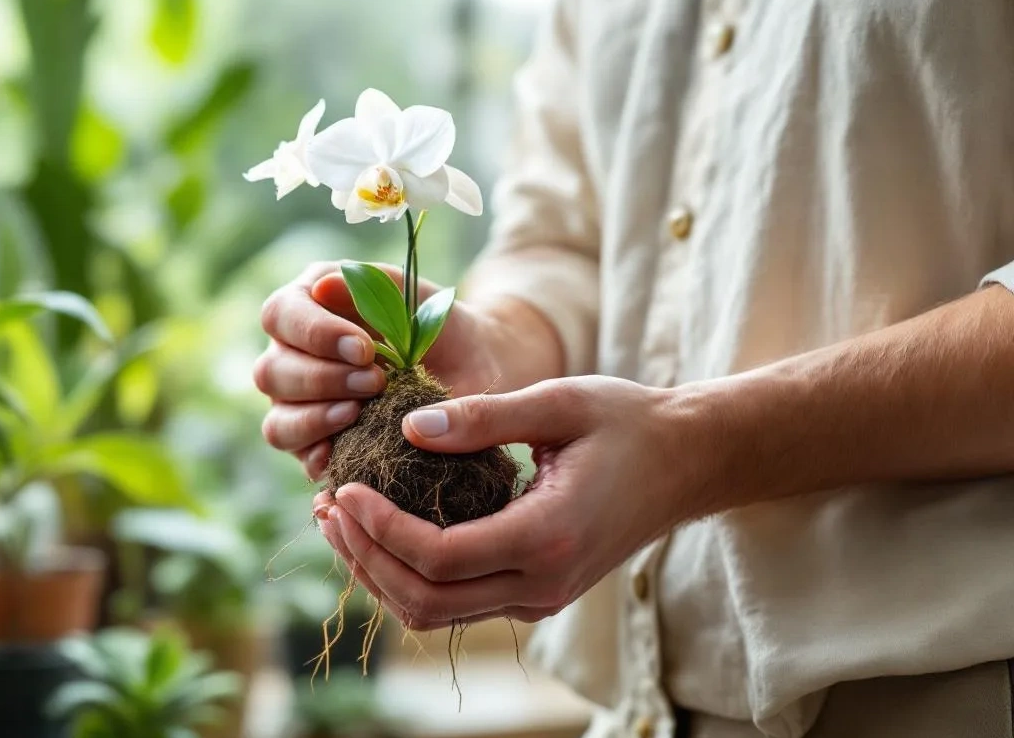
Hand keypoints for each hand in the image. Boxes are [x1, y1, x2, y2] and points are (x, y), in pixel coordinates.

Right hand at [255, 261, 507, 479]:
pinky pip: (300, 458)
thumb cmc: (439, 327)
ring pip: (277, 423)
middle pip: (271, 372)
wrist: (473, 372)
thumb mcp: (417, 299)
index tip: (364, 349)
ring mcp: (297, 405)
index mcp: (307, 307)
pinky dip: (320, 457)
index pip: (280, 316)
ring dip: (317, 420)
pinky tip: (347, 451)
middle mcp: (291, 356)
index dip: (314, 335)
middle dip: (323, 379)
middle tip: (376, 382)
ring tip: (361, 413)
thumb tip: (322, 287)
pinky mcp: (315, 447)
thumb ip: (374, 286)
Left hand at [313, 376, 697, 629]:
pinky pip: (454, 602)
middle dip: (364, 555)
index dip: (379, 529)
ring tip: (339, 519)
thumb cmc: (627, 422)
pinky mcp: (534, 593)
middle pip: (425, 599)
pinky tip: (381, 530)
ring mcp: (539, 596)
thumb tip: (408, 426)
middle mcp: (543, 583)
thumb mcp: (559, 402)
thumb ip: (485, 415)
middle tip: (325, 504)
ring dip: (379, 571)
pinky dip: (408, 573)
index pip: (439, 557)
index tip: (341, 487)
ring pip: (434, 612)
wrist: (688, 461)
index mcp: (548, 537)